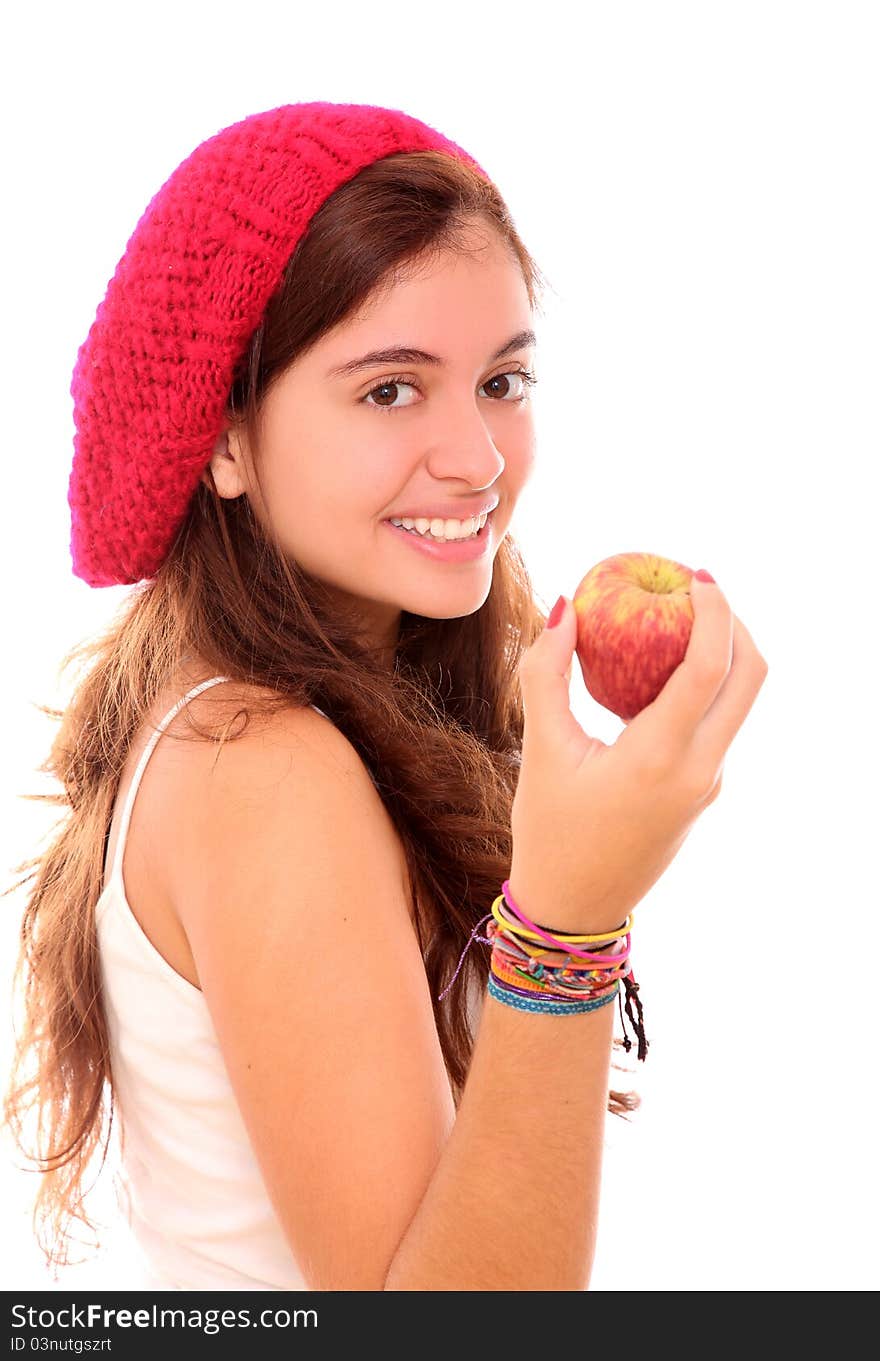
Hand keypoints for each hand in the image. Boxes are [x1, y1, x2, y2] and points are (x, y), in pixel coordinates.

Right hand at [508, 576, 768, 934]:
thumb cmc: (549, 831)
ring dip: (724, 655)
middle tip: (697, 591)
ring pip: (742, 702)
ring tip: (677, 623)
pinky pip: (721, 724)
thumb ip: (546, 674)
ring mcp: (710, 784)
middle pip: (751, 678)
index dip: (713, 613)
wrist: (575, 908)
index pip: (708, 668)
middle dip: (735, 624)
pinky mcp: (706, 792)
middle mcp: (699, 771)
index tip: (695, 576)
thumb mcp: (540, 749)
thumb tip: (565, 606)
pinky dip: (707, 687)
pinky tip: (662, 674)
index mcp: (658, 759)